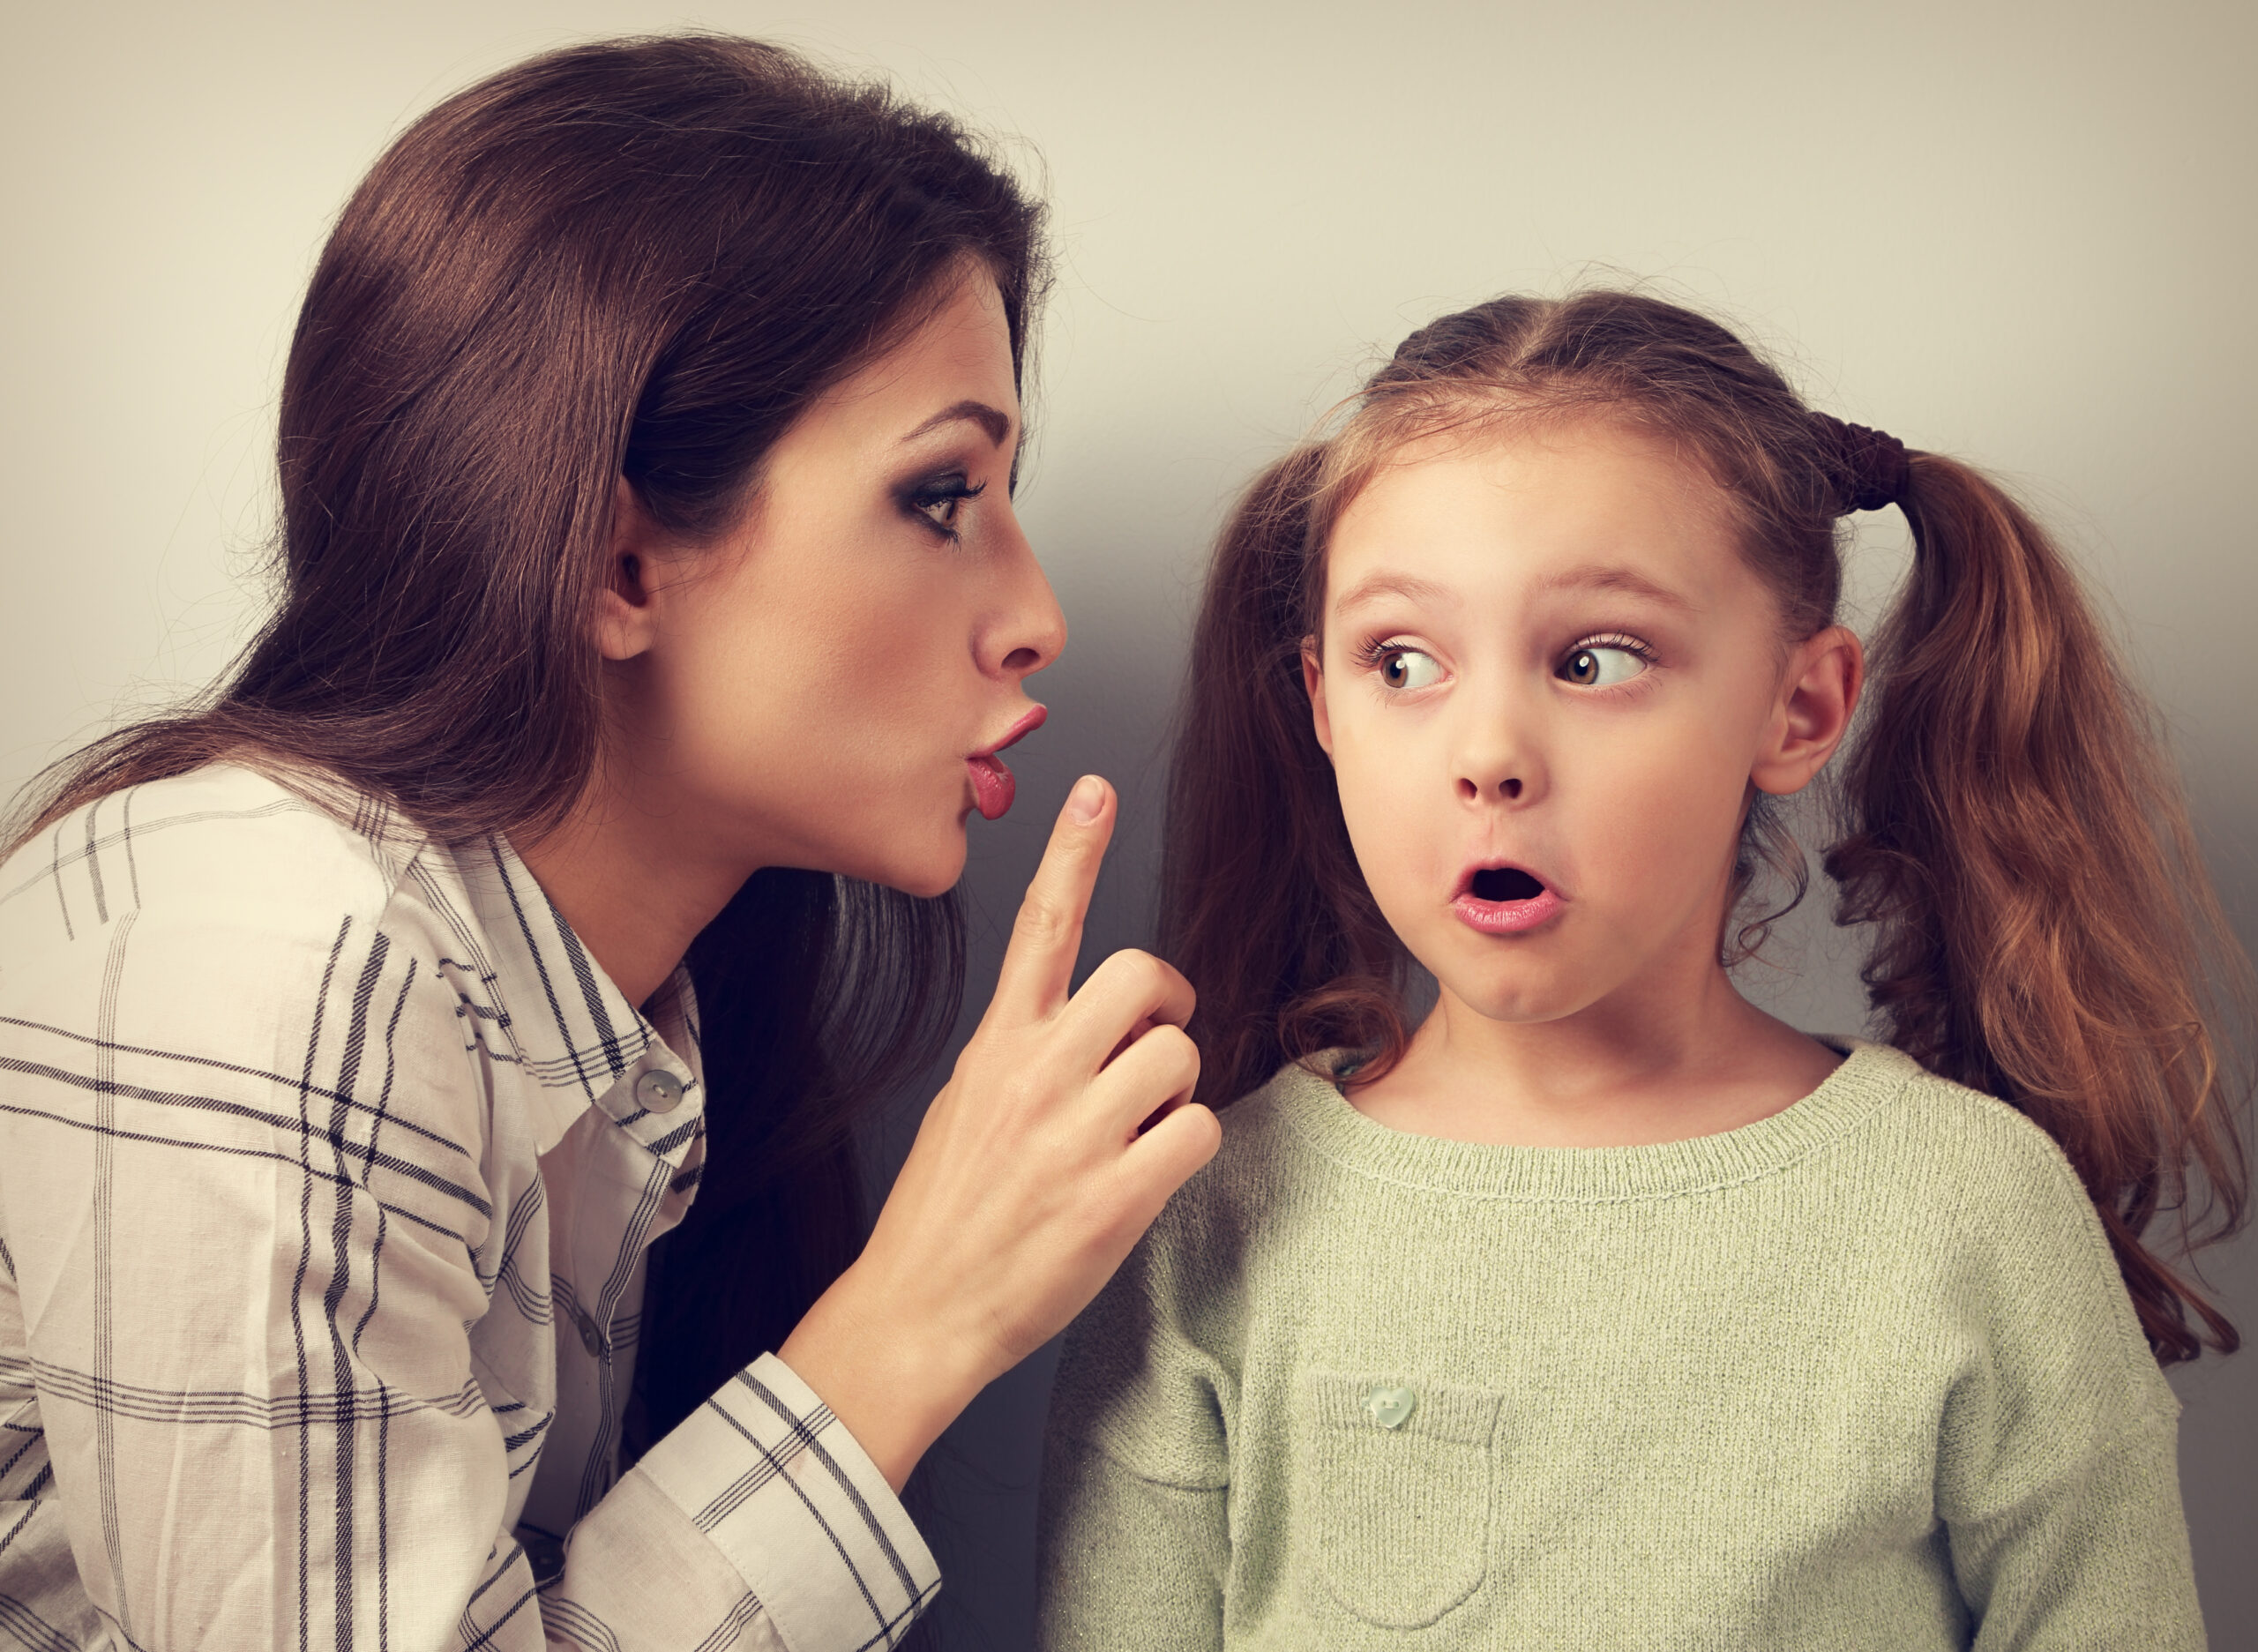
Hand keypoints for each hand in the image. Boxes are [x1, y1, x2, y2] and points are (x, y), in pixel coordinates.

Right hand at [778, 775, 1219, 1489]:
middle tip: (1158, 1042)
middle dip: (1170, 1003)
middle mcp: (1033, 1076)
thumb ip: (1025, 1054)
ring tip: (1137, 1132)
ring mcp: (1073, 1135)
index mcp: (996, 1048)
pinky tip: (1147, 1176)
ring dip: (1179, 1090)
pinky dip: (1187, 1150)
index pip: (1038, 926)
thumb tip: (1093, 1026)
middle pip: (1143, 975)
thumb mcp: (964, 1105)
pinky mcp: (1112, 1198)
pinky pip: (1198, 1132)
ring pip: (1180, 1057)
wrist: (918, 1311)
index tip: (1094, 790)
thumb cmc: (946, 1212)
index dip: (1070, 852)